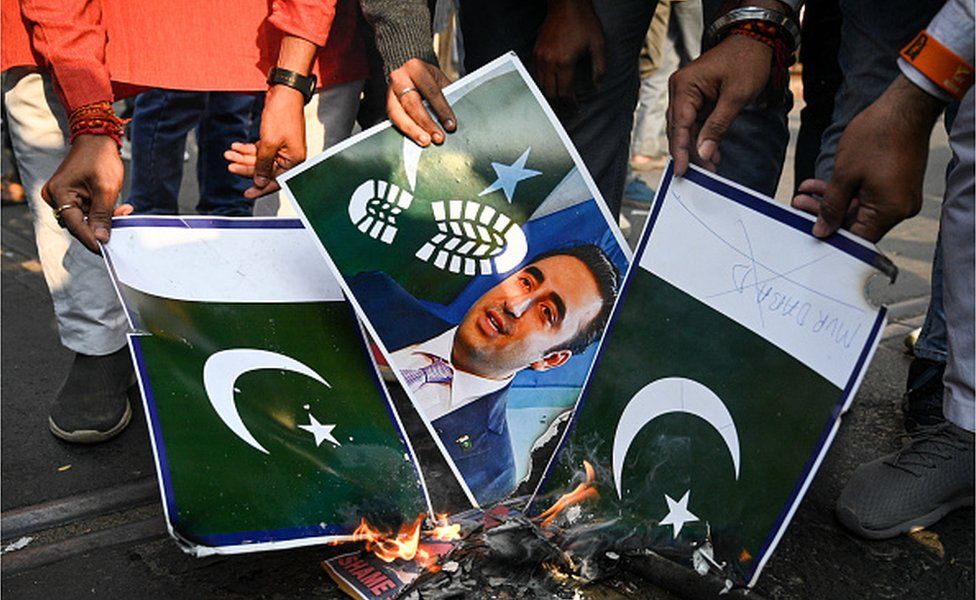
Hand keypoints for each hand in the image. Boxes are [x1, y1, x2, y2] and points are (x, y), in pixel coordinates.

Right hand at [41, 134, 123, 253]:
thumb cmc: (99, 158)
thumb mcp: (105, 189)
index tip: (104, 249)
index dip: (90, 238)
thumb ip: (102, 216)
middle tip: (122, 223)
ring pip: (86, 219)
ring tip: (124, 210)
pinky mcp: (72, 196)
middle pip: (79, 224)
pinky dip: (103, 211)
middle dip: (102, 225)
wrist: (98, 139)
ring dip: (106, 218)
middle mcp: (56, 197)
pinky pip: (88, 211)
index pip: (74, 224)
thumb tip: (100, 238)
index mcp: (59, 194)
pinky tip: (119, 207)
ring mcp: (63, 196)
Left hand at [239, 85, 306, 198]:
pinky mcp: (276, 140)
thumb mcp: (269, 143)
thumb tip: (259, 182)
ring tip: (229, 154)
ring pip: (260, 159)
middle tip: (230, 166)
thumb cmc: (282, 115)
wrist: (285, 93)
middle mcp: (290, 157)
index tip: (247, 194)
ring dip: (244, 157)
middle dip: (246, 168)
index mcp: (294, 161)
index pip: (276, 181)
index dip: (260, 188)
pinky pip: (260, 150)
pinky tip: (236, 147)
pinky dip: (248, 149)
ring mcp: (283, 149)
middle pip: (265, 170)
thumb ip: (263, 164)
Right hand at [387, 58, 455, 146]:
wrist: (410, 73)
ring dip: (413, 130)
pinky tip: (415, 139)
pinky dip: (406, 131)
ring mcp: (390, 92)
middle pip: (412, 103)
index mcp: (416, 68)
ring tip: (425, 141)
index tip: (450, 125)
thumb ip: (446, 97)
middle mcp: (400, 78)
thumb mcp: (438, 81)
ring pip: (398, 114)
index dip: (442, 110)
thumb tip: (451, 121)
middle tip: (438, 137)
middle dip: (426, 123)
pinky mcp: (387, 105)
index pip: (431, 91)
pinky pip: (394, 121)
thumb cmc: (428, 78)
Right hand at [533, 0, 605, 112]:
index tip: (575, 109)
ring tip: (558, 103)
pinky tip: (552, 86)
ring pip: (541, 86)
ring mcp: (540, 57)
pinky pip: (537, 75)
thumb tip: (598, 85)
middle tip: (566, 111)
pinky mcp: (536, 52)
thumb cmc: (583, 21)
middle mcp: (549, 62)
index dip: (570, 105)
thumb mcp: (598, 44)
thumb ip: (599, 67)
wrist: (566, 4)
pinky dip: (544, 84)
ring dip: (549, 96)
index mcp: (564, 62)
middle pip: (549, 94)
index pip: (564, 93)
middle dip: (558, 105)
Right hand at [667, 35, 771, 175]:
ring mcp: (688, 93)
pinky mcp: (697, 97)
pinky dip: (704, 137)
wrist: (757, 39)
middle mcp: (680, 89)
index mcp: (684, 86)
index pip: (679, 125)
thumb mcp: (735, 96)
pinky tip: (714, 152)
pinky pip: (697, 122)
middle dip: (690, 152)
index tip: (682, 171)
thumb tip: (704, 153)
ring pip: (687, 128)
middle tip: (701, 174)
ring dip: (698, 147)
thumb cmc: (747, 61)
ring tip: (712, 166)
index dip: (680, 150)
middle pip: (679, 129)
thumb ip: (718, 126)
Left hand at [792, 75, 944, 241]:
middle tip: (799, 204)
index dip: (831, 235)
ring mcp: (898, 196)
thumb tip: (823, 230)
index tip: (809, 229)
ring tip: (804, 192)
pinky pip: (866, 195)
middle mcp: (898, 208)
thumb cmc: (879, 136)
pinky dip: (845, 190)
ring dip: (830, 200)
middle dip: (824, 212)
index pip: (857, 238)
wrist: (904, 107)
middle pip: (855, 223)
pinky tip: (819, 184)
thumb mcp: (844, 175)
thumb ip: (831, 207)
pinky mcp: (894, 184)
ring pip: (856, 207)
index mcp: (889, 211)